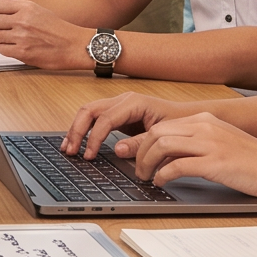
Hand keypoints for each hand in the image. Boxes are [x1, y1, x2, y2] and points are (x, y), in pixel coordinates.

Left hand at [0, 0, 94, 69]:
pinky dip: (6, 49)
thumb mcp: (37, 10)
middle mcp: (22, 20)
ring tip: (10, 38)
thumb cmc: (57, 28)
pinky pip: (2, 50)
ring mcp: (22, 37)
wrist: (73, 45)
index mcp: (26, 7)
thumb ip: (14, 5)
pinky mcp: (23, 53)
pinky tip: (15, 47)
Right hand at [64, 91, 197, 161]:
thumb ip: (139, 143)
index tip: (89, 156)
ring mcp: (119, 105)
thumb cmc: (178, 124)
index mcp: (133, 102)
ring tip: (67, 147)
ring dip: (76, 129)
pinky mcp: (118, 114)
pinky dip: (84, 130)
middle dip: (77, 130)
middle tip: (70, 151)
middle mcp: (122, 100)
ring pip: (88, 112)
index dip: (94, 138)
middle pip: (89, 110)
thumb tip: (117, 150)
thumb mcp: (161, 135)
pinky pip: (95, 118)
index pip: (104, 119)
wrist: (188, 117)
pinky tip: (78, 142)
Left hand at [118, 110, 256, 198]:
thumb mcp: (221, 144)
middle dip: (140, 151)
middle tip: (137, 168)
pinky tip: (162, 182)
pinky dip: (163, 174)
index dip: (143, 141)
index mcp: (205, 120)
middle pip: (156, 133)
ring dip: (147, 163)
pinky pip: (177, 165)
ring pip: (162, 145)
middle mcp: (205, 127)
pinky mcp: (215, 162)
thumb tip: (168, 158)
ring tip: (146, 177)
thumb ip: (196, 145)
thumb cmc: (254, 161)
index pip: (162, 125)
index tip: (135, 155)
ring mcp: (210, 144)